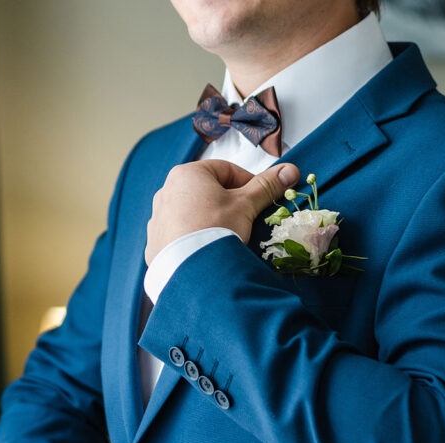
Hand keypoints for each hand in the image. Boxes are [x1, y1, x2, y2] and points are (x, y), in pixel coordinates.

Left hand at [145, 160, 299, 264]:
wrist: (191, 270)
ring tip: (225, 236)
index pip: (225, 170)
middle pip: (207, 191)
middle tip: (245, 219)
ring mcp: (157, 218)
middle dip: (228, 203)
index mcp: (186, 174)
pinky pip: (179, 234)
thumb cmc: (216, 229)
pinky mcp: (155, 243)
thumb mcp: (246, 205)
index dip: (247, 182)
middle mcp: (166, 191)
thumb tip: (289, 171)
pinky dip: (193, 238)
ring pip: (192, 213)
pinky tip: (206, 249)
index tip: (259, 197)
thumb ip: (266, 186)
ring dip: (209, 220)